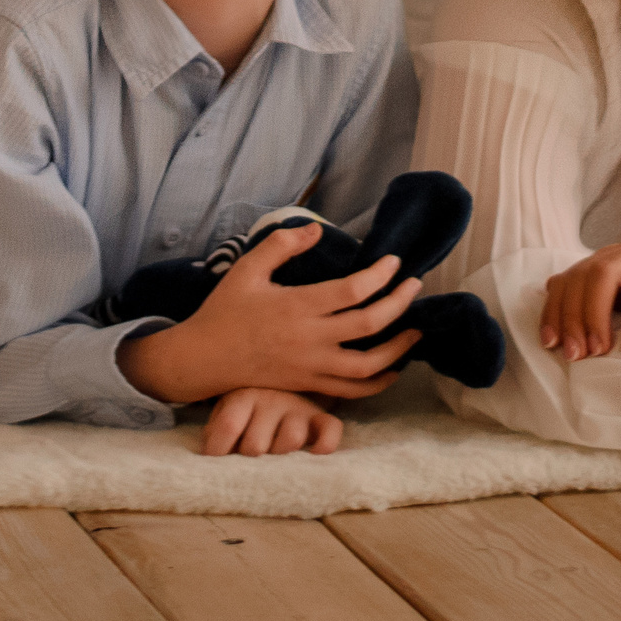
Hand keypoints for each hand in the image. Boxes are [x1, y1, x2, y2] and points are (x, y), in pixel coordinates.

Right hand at [120, 221, 423, 404]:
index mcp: (296, 306)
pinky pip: (352, 390)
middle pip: (369, 324)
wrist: (205, 358)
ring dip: (398, 348)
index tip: (394, 262)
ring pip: (368, 365)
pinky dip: (378, 382)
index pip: (352, 290)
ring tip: (415, 331)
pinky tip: (392, 368)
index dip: (380, 275)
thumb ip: (281, 245)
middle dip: (399, 304)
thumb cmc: (225, 310)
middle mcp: (309, 338)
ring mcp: (311, 366)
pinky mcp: (308, 384)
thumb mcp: (247, 269)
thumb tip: (316, 230)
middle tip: (414, 286)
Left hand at [202, 388, 343, 456]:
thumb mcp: (225, 410)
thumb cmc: (247, 409)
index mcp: (243, 397)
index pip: (229, 426)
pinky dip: (325, 445)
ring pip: (291, 439)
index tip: (214, 463)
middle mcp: (272, 400)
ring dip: (281, 454)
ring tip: (274, 458)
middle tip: (248, 459)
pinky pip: (331, 430)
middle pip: (257, 444)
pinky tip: (313, 454)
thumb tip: (208, 456)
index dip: (219, 450)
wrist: (280, 384)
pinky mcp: (321, 418)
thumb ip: (215, 430)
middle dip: (249, 457)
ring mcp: (298, 408)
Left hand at [541, 235, 620, 358]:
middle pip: (585, 273)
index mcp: (616, 259)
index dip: (555, 308)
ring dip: (596, 315)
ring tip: (599, 351)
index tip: (550, 344)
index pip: (571, 275)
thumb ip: (595, 307)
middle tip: (575, 354)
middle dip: (572, 315)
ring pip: (608, 272)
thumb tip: (551, 301)